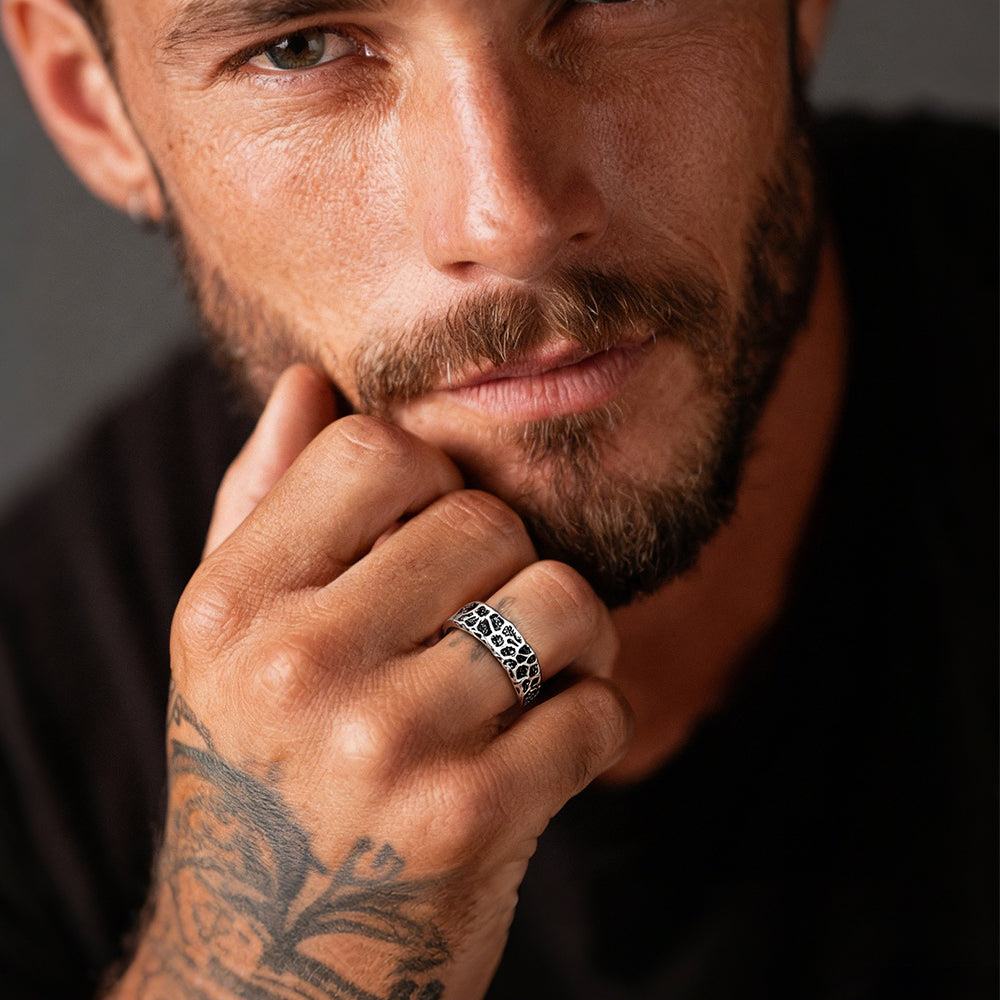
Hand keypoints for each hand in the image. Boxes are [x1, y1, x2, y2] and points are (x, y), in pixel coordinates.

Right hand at [110, 366, 632, 999]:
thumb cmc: (265, 777)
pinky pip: (598, 707)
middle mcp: (294, 668)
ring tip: (538, 673)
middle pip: (487, 520)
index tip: (431, 538)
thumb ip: (263, 501)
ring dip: (576, 635)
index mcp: (229, 606)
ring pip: (563, 600)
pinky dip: (592, 720)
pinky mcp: (470, 820)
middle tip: (494, 618)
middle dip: (512, 563)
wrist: (270, 969)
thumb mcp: (233, 643)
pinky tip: (544, 749)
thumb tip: (309, 380)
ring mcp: (384, 745)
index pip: (376, 449)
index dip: (429, 482)